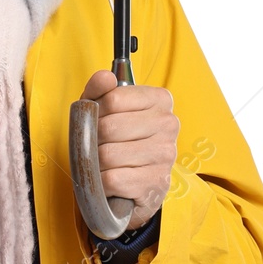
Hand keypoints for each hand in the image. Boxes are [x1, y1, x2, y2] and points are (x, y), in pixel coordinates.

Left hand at [78, 69, 178, 231]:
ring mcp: (166, 154)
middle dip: (93, 140)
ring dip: (96, 163)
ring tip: (104, 164)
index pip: (113, 99)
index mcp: (160, 99)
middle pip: (109, 127)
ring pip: (108, 155)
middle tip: (98, 146)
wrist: (130, 186)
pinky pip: (112, 179)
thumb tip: (105, 77)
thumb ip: (99, 89)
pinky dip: (102, 183)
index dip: (95, 111)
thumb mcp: (104, 110)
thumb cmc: (117, 141)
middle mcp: (169, 124)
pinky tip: (111, 180)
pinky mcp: (156, 183)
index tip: (98, 120)